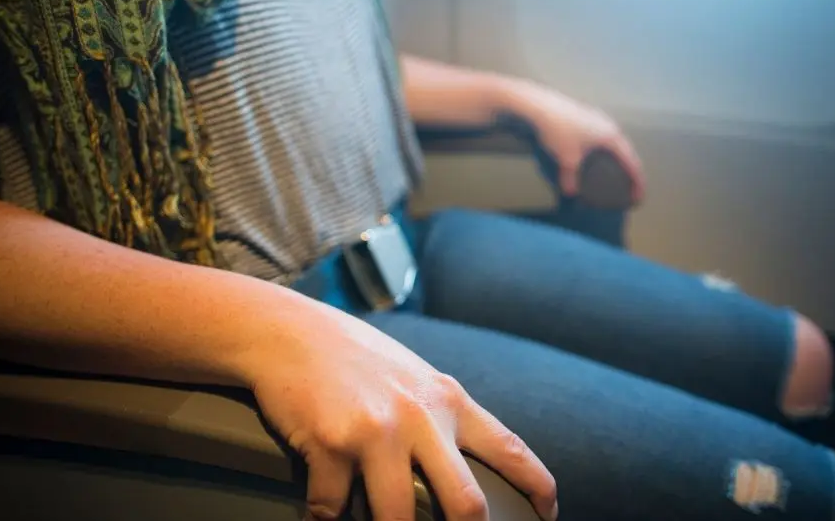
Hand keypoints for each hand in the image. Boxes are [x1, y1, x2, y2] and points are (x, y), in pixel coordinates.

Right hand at [245, 303, 558, 520]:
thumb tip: (471, 463)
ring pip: (399, 519)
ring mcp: (377, 432)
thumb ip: (444, 416)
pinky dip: (327, 519)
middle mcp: (421, 416)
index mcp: (449, 400)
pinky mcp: (332, 444)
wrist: (287, 331)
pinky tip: (322, 512)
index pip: (511, 449)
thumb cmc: (353, 358)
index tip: (548, 515)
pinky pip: (333, 509)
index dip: (537, 489)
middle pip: (466, 505)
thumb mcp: (415, 377)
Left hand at [503, 80, 645, 202]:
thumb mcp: (567, 159)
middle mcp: (610, 126)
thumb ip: (571, 177)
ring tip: (621, 170)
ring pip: (617, 141)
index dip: (637, 181)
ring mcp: (600, 118)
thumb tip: (570, 192)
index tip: (639, 196)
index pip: (631, 162)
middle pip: (628, 151)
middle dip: (632, 170)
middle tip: (634, 187)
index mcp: (611, 137)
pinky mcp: (589, 115)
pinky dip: (610, 149)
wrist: (542, 106)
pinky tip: (601, 153)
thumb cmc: (559, 132)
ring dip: (622, 157)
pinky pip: (606, 136)